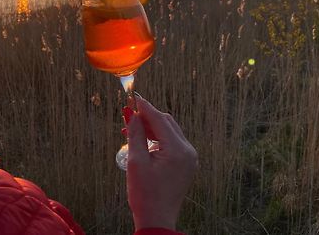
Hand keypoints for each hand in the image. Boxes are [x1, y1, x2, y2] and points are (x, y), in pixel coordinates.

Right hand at [126, 96, 197, 230]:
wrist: (157, 221)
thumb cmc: (145, 194)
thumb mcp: (136, 161)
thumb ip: (135, 134)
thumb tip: (131, 113)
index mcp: (177, 150)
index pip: (160, 119)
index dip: (145, 107)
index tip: (133, 97)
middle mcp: (188, 151)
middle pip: (167, 123)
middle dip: (148, 117)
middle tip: (129, 115)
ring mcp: (189, 158)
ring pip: (169, 131)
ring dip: (152, 127)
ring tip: (132, 129)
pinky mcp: (186, 163)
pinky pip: (172, 142)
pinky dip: (159, 138)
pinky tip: (144, 140)